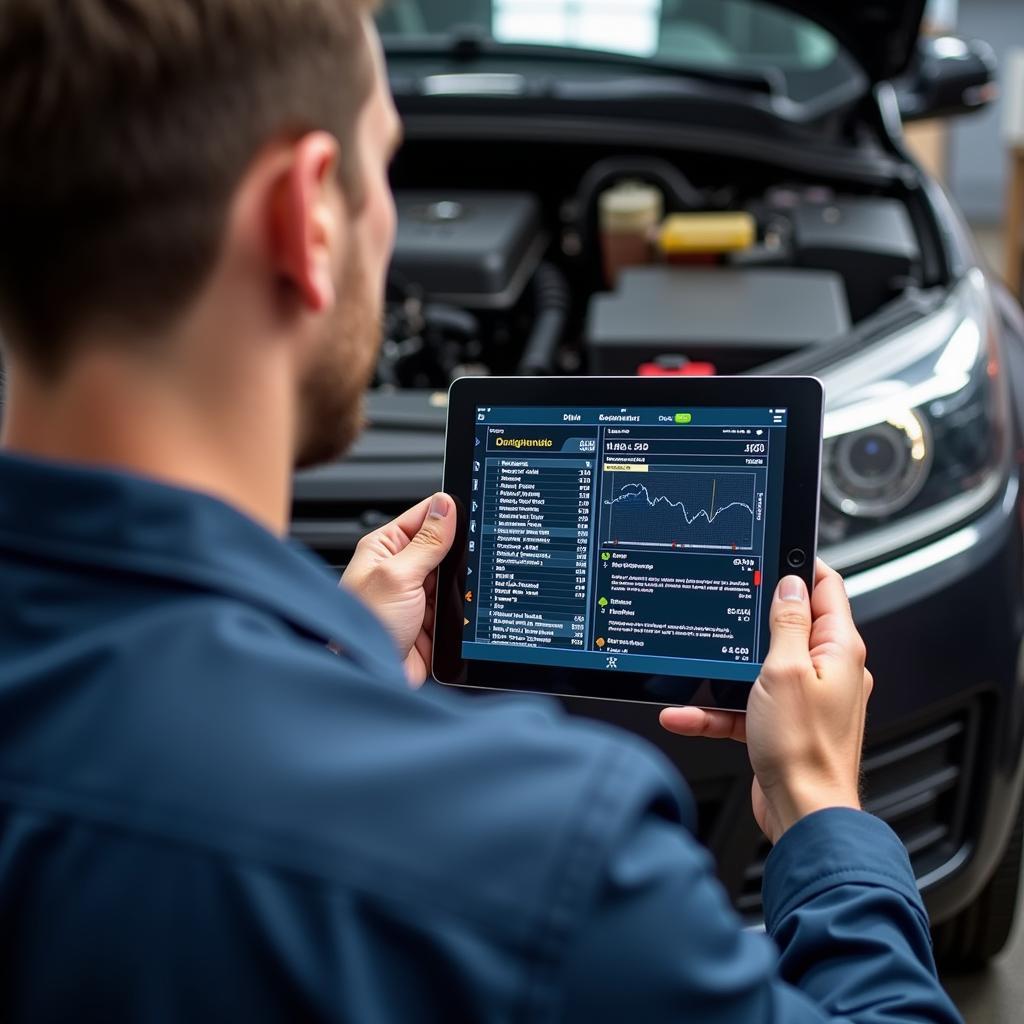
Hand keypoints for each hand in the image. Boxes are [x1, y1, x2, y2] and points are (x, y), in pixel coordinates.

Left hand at [341, 493, 455, 685]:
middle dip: (459, 554)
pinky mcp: (429, 619)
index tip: (474, 510)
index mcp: (384, 548)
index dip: (448, 512)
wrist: (370, 676)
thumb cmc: (366, 627)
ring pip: (452, 578)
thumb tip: (445, 506)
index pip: (423, 516)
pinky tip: (462, 610)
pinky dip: (461, 607)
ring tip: (460, 590)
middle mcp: (399, 569)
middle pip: (442, 547)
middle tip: (473, 555)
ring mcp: (416, 595)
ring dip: (460, 584)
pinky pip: (454, 604)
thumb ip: (426, 542)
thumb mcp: (398, 576)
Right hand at [660, 561, 871, 843]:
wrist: (803, 815)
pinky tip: (683, 713)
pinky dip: (715, 708)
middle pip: (789, 625)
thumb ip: (787, 623)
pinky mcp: (783, 723)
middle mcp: (827, 670)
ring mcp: (805, 698)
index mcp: (838, 649)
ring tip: (696, 666)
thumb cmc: (803, 749)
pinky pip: (744, 705)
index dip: (801, 565)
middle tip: (724, 601)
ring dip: (723, 670)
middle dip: (751, 617)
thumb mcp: (786, 670)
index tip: (773, 550)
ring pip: (758, 667)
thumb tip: (789, 584)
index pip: (826, 589)